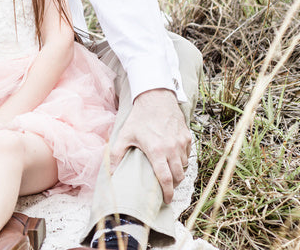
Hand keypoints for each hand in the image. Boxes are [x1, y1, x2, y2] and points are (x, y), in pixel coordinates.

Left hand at [109, 88, 191, 203]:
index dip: (167, 193)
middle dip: (173, 185)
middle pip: (178, 176)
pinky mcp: (187, 137)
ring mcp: (181, 143)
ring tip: (169, 171)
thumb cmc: (139, 118)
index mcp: (157, 151)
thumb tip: (111, 172)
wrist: (156, 98)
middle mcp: (172, 149)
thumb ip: (116, 154)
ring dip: (178, 171)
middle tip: (166, 187)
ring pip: (184, 166)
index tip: (166, 200)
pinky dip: (182, 159)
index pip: (165, 179)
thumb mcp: (125, 135)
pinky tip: (173, 157)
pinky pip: (188, 154)